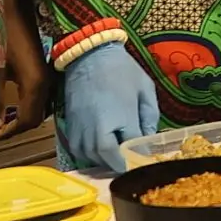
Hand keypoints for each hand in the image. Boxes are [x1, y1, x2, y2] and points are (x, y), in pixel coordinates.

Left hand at [0, 0, 50, 141]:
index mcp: (34, 85)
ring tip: (0, 121)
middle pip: (36, 118)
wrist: (14, 9)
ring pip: (39, 108)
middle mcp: (46, 83)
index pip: (26, 121)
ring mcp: (47, 76)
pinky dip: (26, 107)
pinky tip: (12, 104)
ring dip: (21, 118)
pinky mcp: (44, 70)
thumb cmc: (0, 37)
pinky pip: (39, 97)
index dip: (8, 134)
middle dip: (16, 129)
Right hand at [61, 42, 159, 172]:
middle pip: (111, 162)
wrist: (88, 57)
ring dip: (108, 161)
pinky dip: (93, 154)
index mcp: (120, 122)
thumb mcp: (145, 90)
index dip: (141, 160)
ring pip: (95, 160)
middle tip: (135, 161)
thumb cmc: (121, 71)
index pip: (132, 153)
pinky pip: (81, 153)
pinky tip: (104, 147)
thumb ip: (150, 118)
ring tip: (121, 154)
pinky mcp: (69, 132)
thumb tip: (148, 139)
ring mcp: (81, 134)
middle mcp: (97, 133)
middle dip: (124, 164)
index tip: (148, 161)